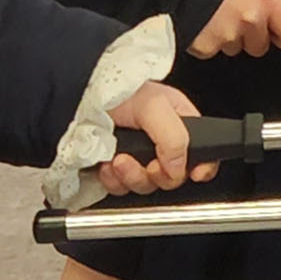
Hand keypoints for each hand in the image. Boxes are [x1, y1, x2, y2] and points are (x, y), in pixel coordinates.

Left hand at [95, 80, 213, 195]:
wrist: (77, 101)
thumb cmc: (117, 90)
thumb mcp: (154, 105)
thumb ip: (174, 137)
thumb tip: (179, 168)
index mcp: (179, 124)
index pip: (203, 154)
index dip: (202, 167)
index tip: (194, 174)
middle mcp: (161, 143)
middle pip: (173, 177)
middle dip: (157, 174)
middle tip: (147, 163)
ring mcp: (138, 158)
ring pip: (146, 186)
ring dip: (132, 177)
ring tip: (118, 159)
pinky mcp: (116, 170)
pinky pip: (122, 189)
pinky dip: (113, 181)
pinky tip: (106, 164)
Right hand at [192, 0, 280, 58]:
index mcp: (266, 0)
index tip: (276, 32)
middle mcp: (250, 20)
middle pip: (260, 46)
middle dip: (251, 36)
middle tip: (236, 16)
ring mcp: (228, 36)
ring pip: (235, 48)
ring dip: (228, 37)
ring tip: (216, 14)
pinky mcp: (207, 47)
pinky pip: (213, 51)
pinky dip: (209, 40)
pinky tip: (204, 23)